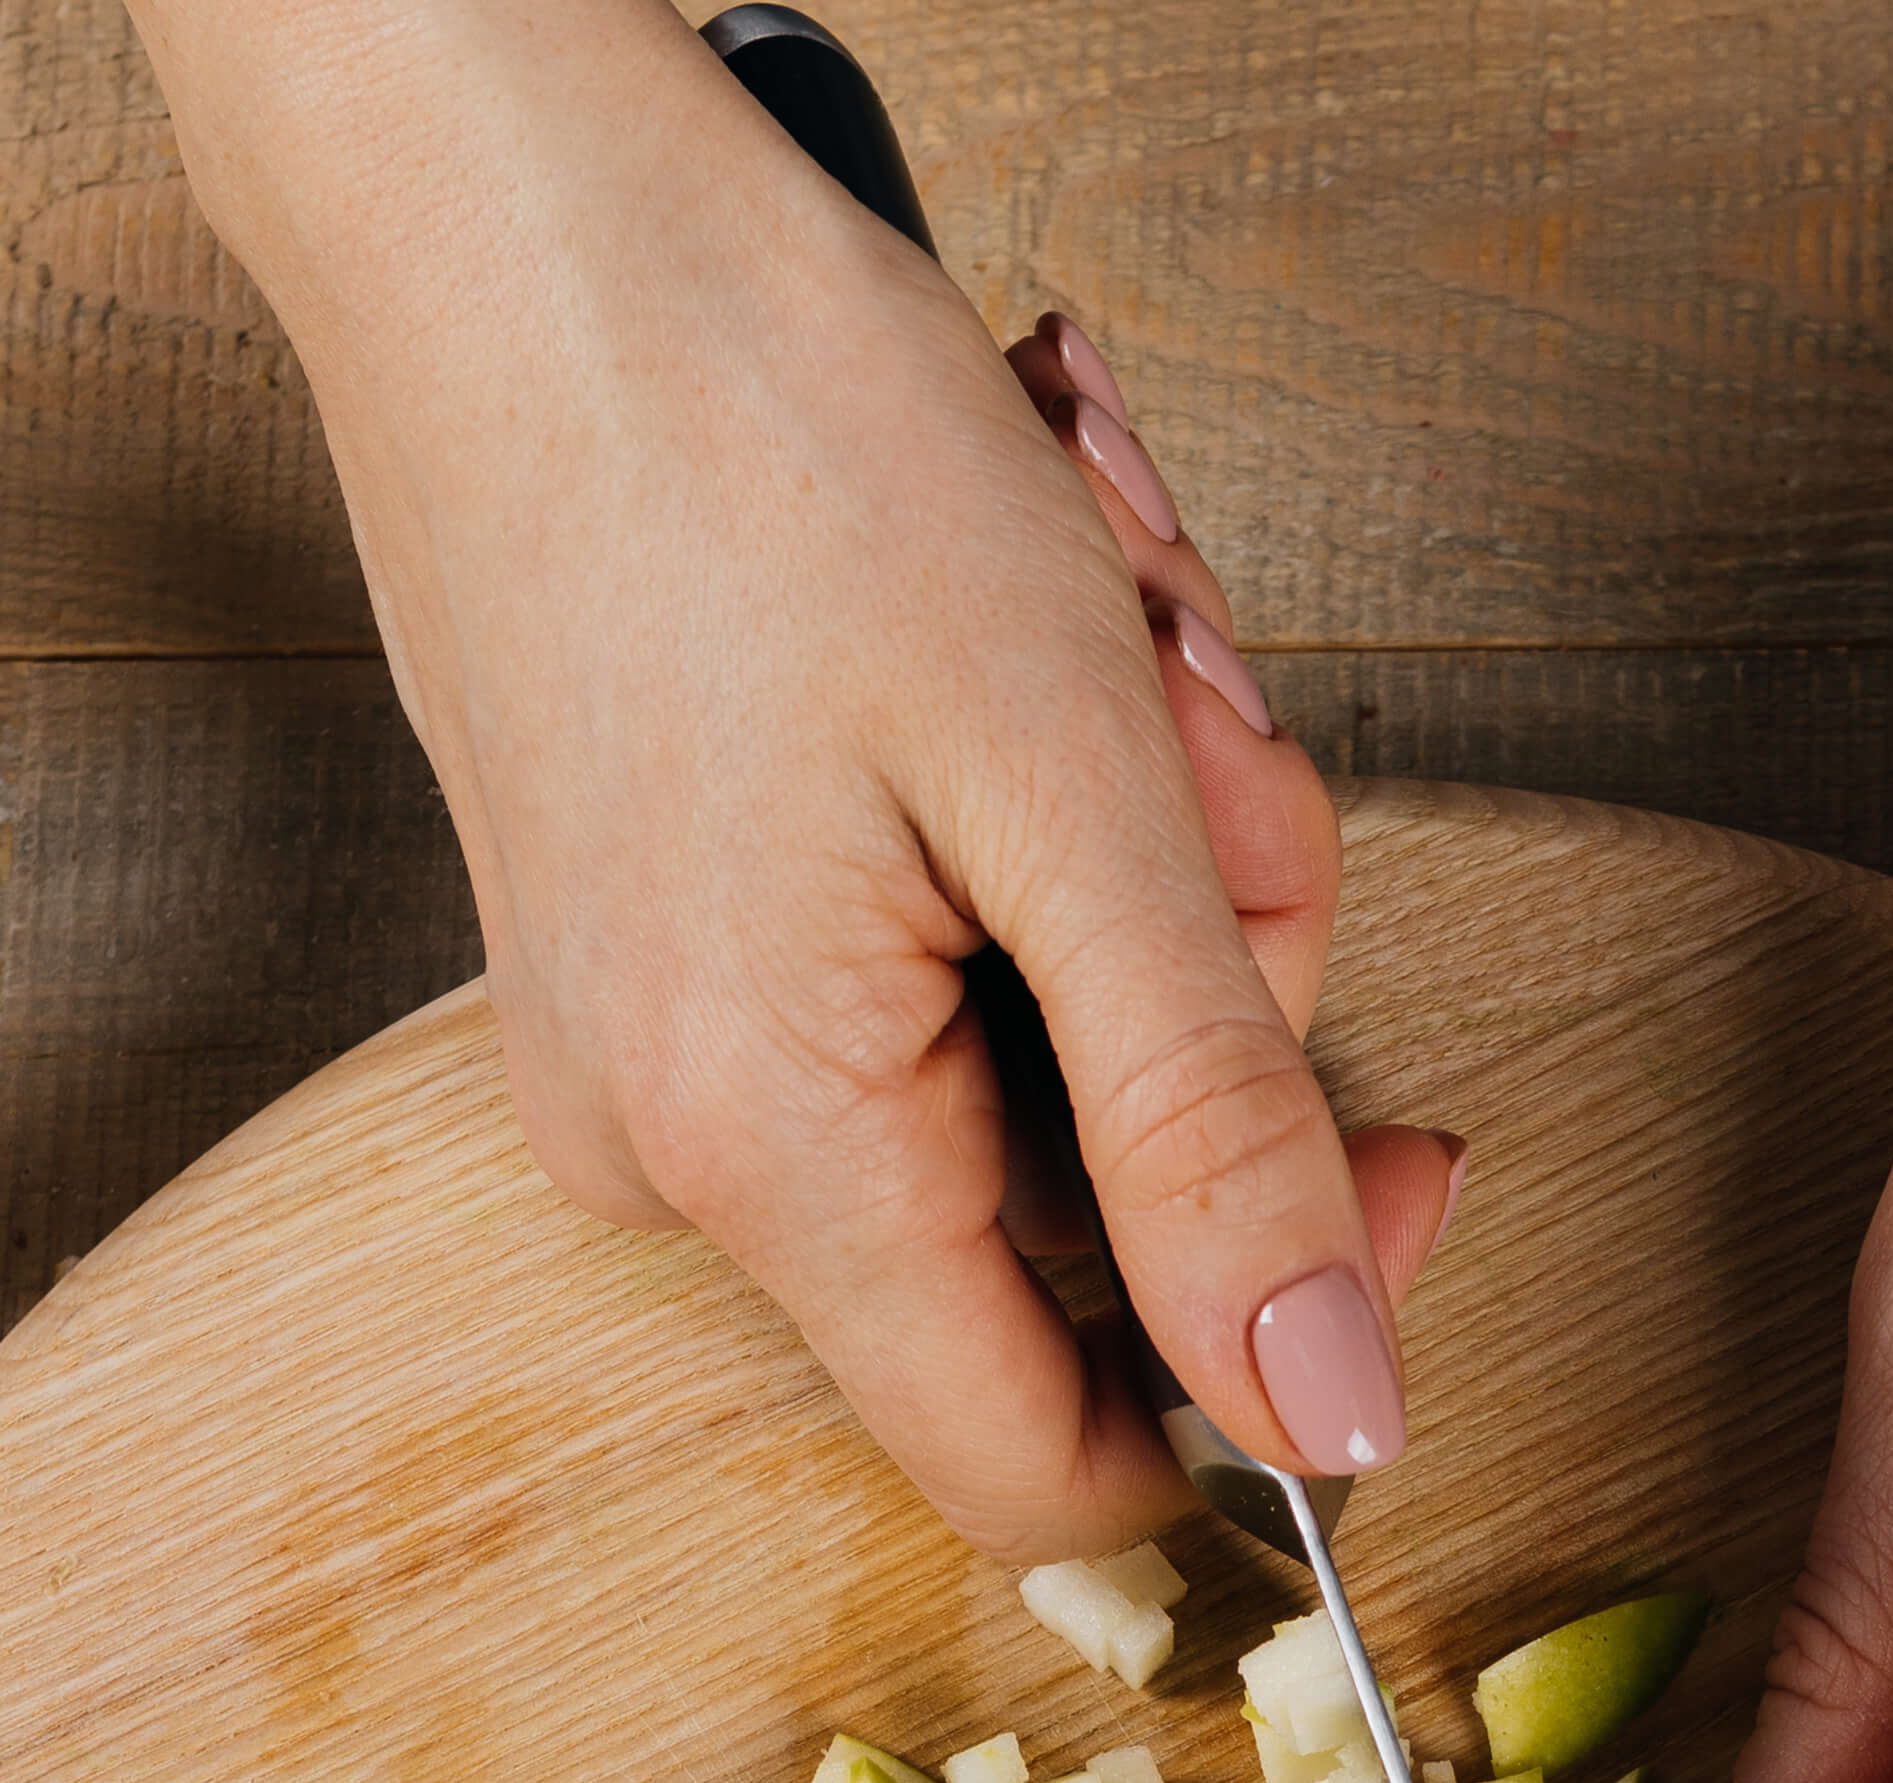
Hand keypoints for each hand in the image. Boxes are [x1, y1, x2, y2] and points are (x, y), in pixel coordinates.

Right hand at [136, 0, 1442, 1543]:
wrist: (503, 210)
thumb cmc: (759, 427)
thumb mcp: (1077, 785)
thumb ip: (1213, 1128)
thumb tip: (1328, 1412)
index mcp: (766, 1150)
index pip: (1051, 1462)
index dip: (1265, 1356)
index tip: (1389, 1144)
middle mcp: (666, 1145)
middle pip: (1070, 1224)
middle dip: (1207, 985)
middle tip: (1195, 730)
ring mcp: (636, 1044)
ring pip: (1015, 1068)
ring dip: (1132, 867)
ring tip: (1095, 630)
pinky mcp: (642, 940)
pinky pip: (917, 970)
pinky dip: (1019, 824)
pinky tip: (1004, 643)